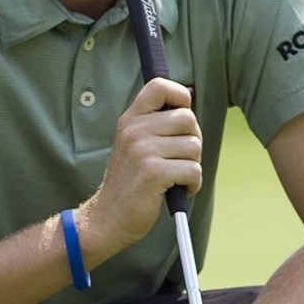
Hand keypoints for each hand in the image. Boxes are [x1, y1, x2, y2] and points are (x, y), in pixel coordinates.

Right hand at [87, 78, 201, 252]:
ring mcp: (142, 151)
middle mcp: (134, 130)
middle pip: (188, 119)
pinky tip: (178, 190)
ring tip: (175, 177)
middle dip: (192, 142)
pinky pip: (193, 170)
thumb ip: (155, 125)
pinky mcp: (153, 173)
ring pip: (194, 146)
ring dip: (193, 166)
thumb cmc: (130, 182)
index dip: (181, 97)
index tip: (181, 119)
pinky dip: (193, 184)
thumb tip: (188, 107)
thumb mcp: (134, 144)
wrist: (108, 218)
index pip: (160, 86)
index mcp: (130, 119)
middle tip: (179, 159)